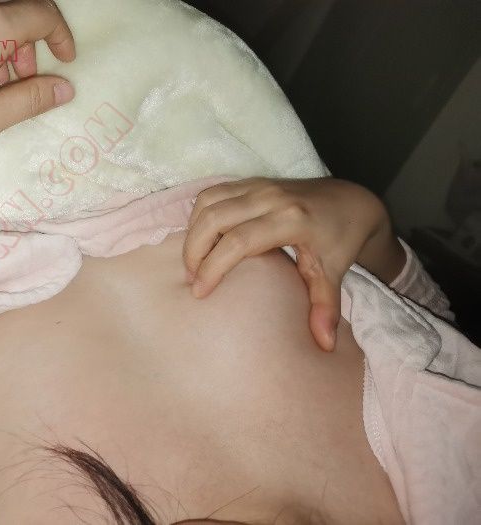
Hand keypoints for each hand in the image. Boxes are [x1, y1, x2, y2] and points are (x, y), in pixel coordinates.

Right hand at [182, 177, 405, 351]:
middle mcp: (270, 197)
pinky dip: (200, 216)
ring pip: (208, 201)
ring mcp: (259, 185)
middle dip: (194, 250)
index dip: (213, 267)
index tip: (200, 293)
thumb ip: (326, 307)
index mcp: (291, 219)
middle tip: (192, 279)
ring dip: (194, 231)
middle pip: (214, 218)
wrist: (351, 201)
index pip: (238, 242)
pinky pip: (213, 194)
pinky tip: (204, 239)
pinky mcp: (251, 182)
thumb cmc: (340, 239)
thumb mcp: (335, 274)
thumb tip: (324, 345)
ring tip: (195, 261)